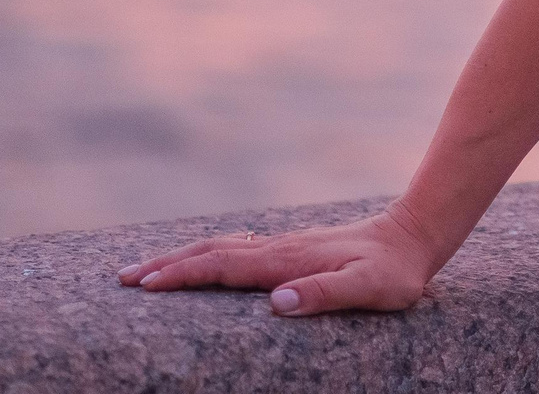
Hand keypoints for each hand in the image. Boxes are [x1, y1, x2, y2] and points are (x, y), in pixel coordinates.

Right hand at [118, 201, 442, 316]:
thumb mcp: (369, 289)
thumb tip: (277, 303)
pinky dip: (208, 255)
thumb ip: (326, 294)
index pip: (223, 267)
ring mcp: (284, 246)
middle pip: (212, 252)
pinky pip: (238, 250)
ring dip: (182, 257)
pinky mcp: (292, 249)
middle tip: (123, 278)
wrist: (416, 235)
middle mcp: (279, 249)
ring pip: (222, 248)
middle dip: (166, 264)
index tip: (144, 285)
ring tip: (146, 271)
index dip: (182, 275)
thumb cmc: (395, 272)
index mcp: (287, 260)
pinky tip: (202, 262)